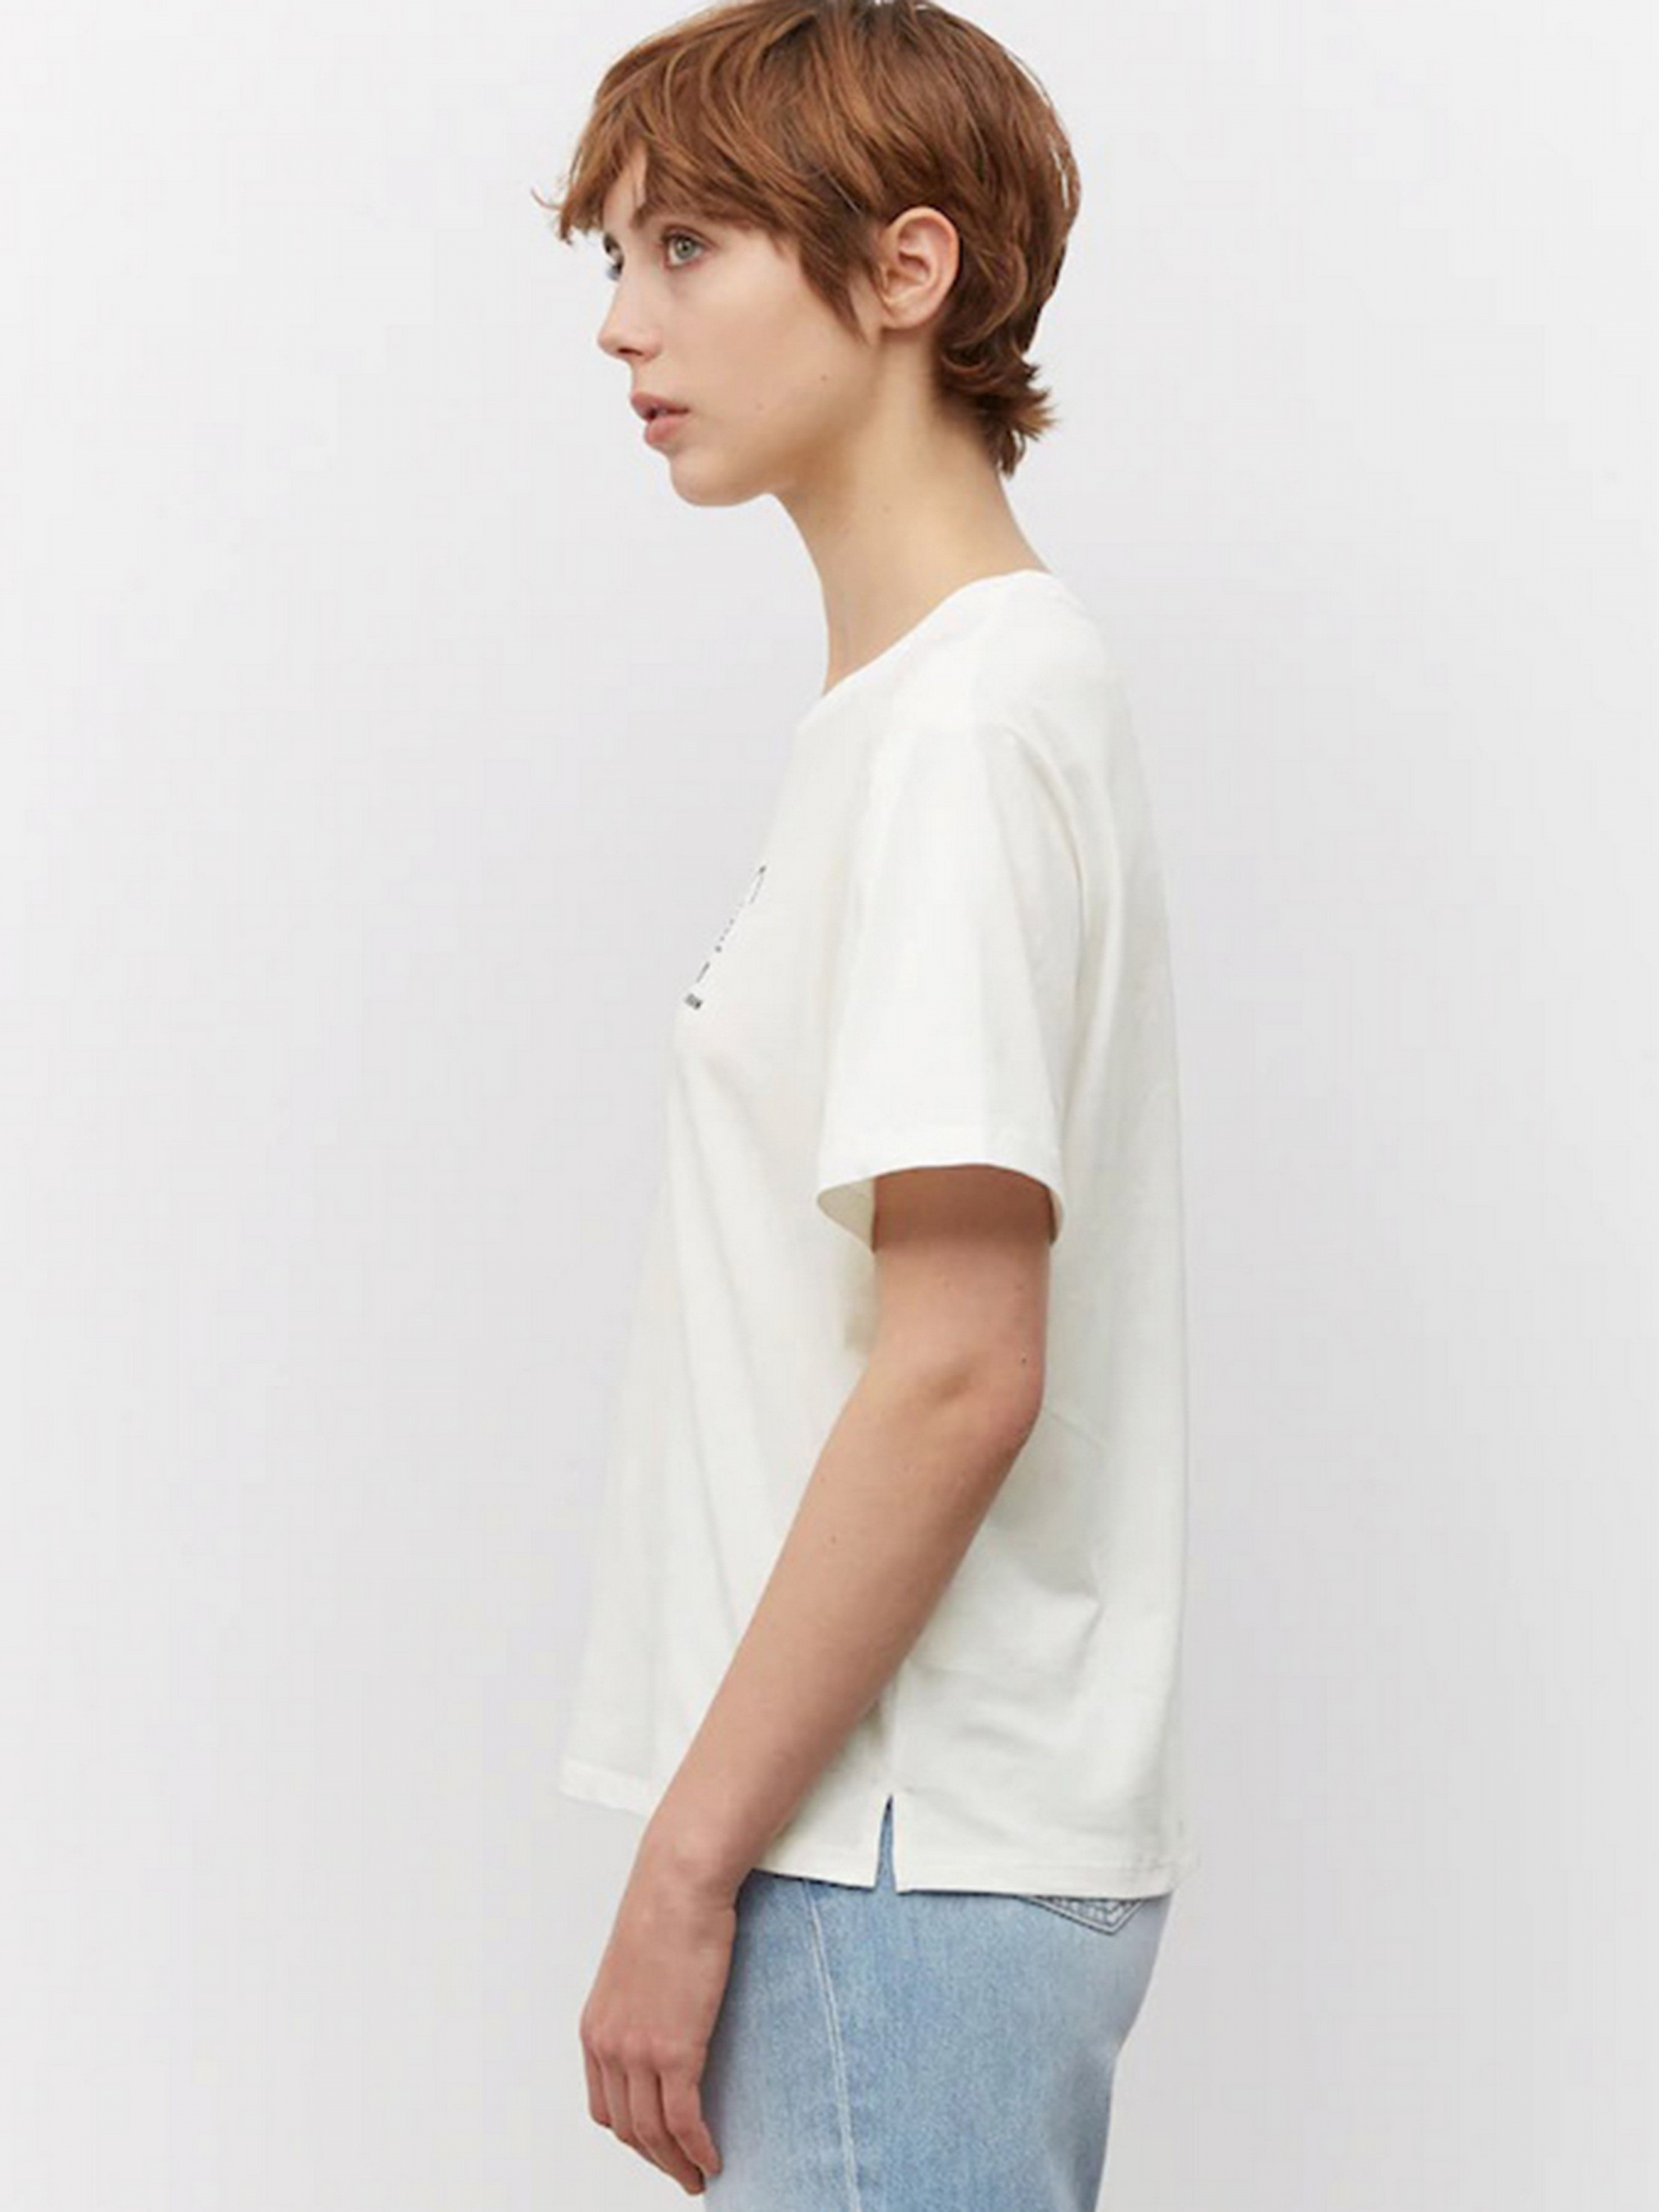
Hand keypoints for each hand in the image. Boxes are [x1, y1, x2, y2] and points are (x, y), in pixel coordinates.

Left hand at [579, 1841, 735, 2194]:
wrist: (679, 1882)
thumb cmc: (665, 1908)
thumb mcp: (637, 1966)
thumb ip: (641, 2003)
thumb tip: (664, 2019)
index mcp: (596, 2028)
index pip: (605, 2107)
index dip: (632, 2135)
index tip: (657, 2146)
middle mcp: (610, 2046)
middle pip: (628, 2128)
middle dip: (656, 2158)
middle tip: (684, 2171)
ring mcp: (639, 2051)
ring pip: (654, 2133)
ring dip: (678, 2163)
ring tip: (700, 2174)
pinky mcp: (676, 2049)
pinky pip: (685, 2119)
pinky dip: (698, 2147)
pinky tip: (713, 2158)